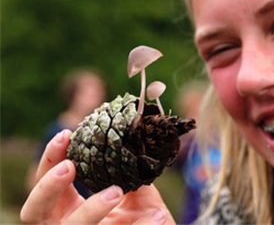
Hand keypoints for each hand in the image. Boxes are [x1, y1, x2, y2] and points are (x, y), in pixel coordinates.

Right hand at [20, 129, 174, 223]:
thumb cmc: (144, 217)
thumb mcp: (138, 195)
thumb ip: (132, 175)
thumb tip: (132, 146)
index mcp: (69, 208)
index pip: (47, 181)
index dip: (50, 158)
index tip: (66, 135)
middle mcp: (67, 224)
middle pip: (35, 210)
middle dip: (48, 187)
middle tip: (69, 166)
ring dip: (92, 208)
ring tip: (116, 191)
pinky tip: (159, 215)